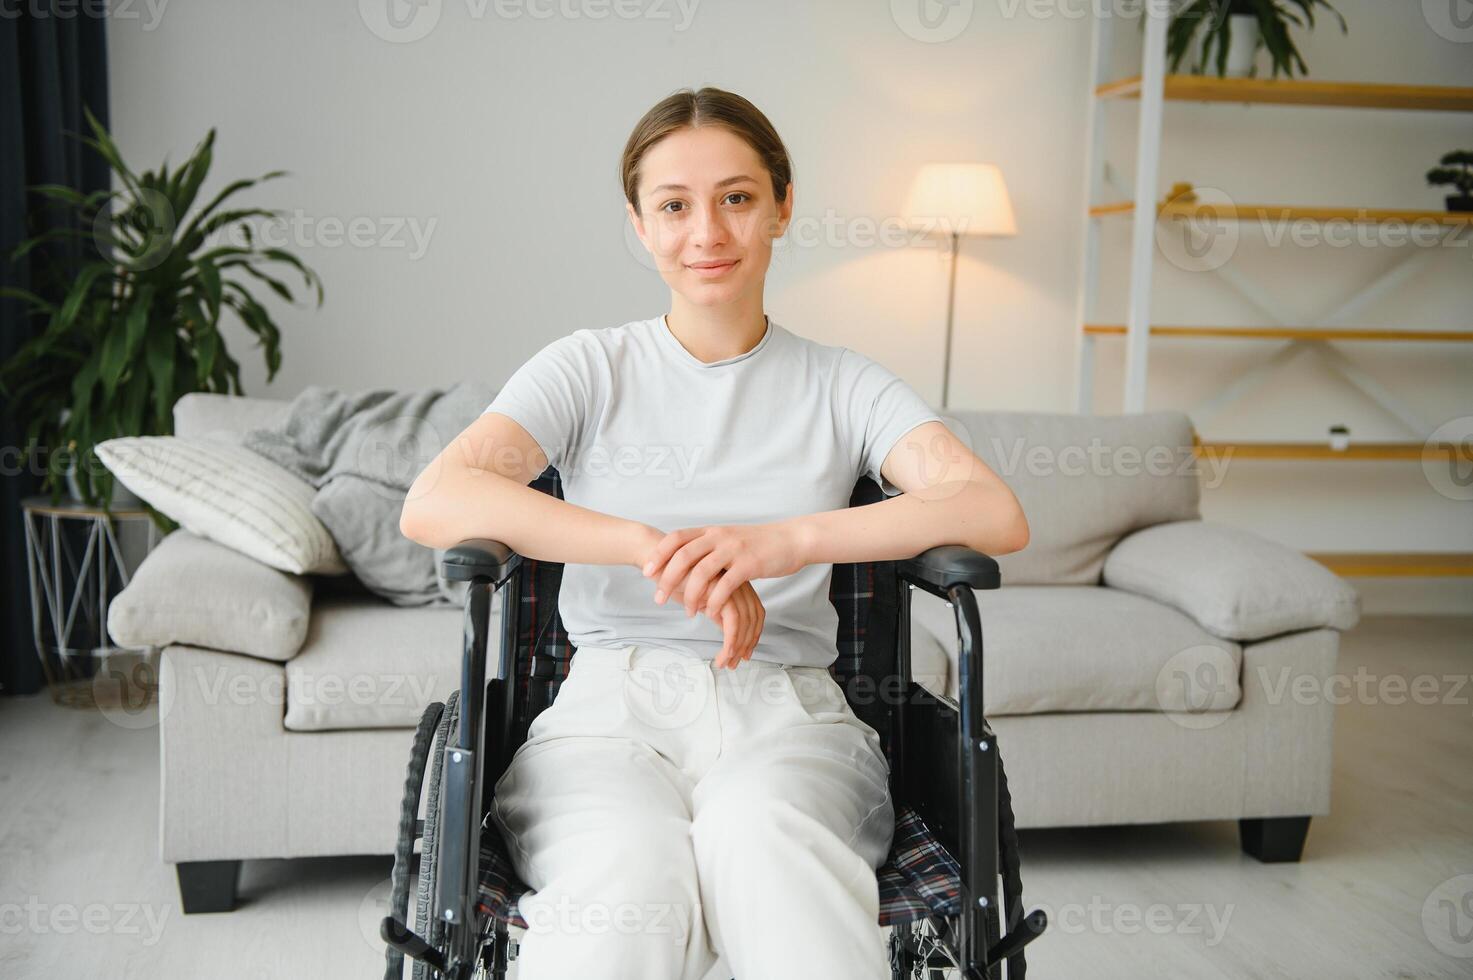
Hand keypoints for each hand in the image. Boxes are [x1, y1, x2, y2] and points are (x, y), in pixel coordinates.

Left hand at [639, 523, 805, 620]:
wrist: (791, 540)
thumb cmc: (759, 543)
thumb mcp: (729, 537)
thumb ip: (709, 545)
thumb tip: (686, 556)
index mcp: (712, 531)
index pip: (677, 538)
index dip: (659, 554)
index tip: (646, 572)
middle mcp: (719, 537)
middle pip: (683, 556)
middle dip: (667, 578)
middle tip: (658, 598)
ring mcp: (734, 550)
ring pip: (702, 572)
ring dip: (690, 594)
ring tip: (687, 611)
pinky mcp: (749, 565)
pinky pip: (725, 585)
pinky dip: (713, 601)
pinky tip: (709, 613)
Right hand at [657, 576, 765, 668]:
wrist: (658, 561)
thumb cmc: (678, 579)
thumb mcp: (703, 599)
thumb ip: (718, 610)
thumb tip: (728, 632)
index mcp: (737, 582)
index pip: (755, 611)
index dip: (752, 635)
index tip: (744, 654)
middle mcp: (737, 581)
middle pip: (754, 618)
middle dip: (746, 645)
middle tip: (733, 664)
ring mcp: (730, 584)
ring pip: (744, 621)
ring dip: (736, 647)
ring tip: (724, 663)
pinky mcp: (719, 589)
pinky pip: (732, 619)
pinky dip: (730, 639)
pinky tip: (722, 652)